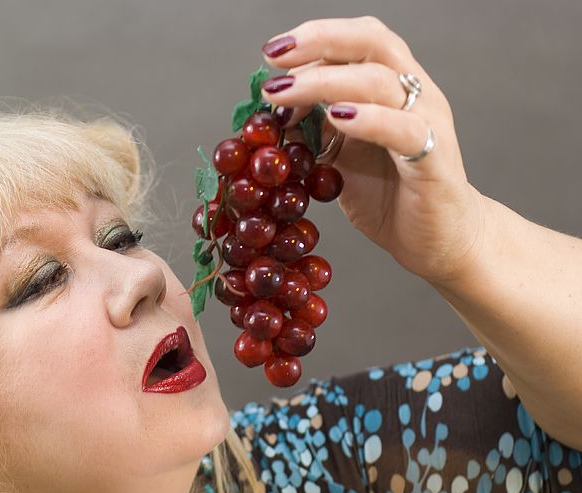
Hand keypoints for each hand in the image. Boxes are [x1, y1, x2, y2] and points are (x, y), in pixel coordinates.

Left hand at [260, 16, 485, 285]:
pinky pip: (403, 129)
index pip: (358, 40)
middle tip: (273, 58)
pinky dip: (368, 119)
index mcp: (393, 86)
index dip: (315, 38)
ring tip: (284, 94)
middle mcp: (414, 93)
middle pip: (371, 44)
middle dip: (317, 43)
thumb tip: (272, 112)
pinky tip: (336, 118)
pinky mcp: (433, 158)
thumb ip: (314, 131)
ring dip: (324, 83)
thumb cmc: (390, 194)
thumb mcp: (340, 157)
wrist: (436, 239)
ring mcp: (427, 122)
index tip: (272, 53)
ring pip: (380, 82)